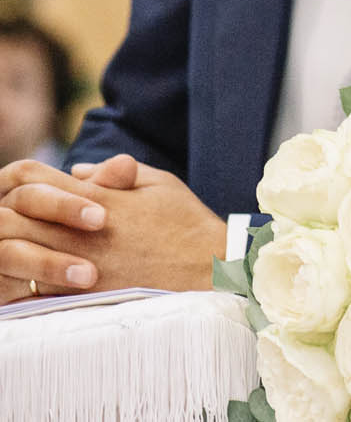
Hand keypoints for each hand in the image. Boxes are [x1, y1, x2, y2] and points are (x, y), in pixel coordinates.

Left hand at [0, 154, 222, 300]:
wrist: (210, 271)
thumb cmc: (188, 225)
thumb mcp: (159, 184)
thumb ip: (115, 172)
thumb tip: (76, 171)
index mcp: (97, 199)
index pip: (33, 179)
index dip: (20, 182)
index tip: (28, 190)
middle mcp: (80, 233)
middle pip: (11, 218)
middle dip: (5, 217)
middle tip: (13, 223)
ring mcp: (78, 267)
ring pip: (15, 256)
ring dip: (11, 252)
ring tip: (16, 253)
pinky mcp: (81, 298)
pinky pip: (32, 292)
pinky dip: (24, 285)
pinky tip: (30, 282)